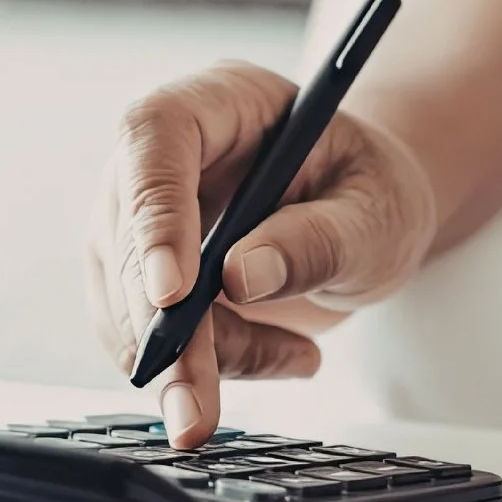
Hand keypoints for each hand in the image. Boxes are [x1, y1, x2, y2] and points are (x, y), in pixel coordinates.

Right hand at [86, 60, 436, 446]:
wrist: (370, 217)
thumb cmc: (374, 193)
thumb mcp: (376, 214)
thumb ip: (318, 240)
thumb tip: (241, 277)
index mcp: (223, 101)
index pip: (156, 135)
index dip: (153, 213)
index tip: (173, 294)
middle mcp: (167, 152)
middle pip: (125, 230)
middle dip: (161, 327)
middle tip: (196, 400)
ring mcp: (144, 213)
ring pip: (126, 298)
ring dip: (191, 359)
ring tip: (295, 359)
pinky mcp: (142, 273)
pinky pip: (151, 335)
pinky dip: (210, 366)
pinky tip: (285, 353)